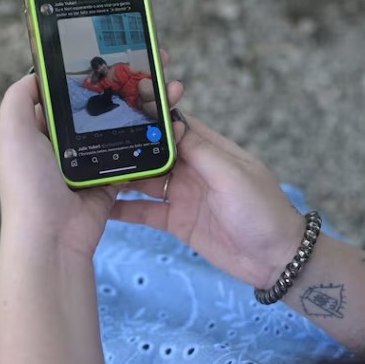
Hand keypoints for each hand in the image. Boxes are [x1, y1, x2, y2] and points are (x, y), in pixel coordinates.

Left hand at [0, 55, 183, 258]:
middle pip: (96, 108)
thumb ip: (18, 98)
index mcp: (37, 131)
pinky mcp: (109, 180)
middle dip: (121, 89)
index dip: (86, 74)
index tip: (111, 54)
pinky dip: (146, 142)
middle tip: (148, 68)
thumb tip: (36, 72)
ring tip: (163, 91)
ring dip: (139, 112)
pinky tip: (163, 122)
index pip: (63, 94)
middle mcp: (62, 145)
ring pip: (117, 128)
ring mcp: (87, 163)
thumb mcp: (11, 133)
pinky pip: (131, 155)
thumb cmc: (28, 185)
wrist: (53, 236)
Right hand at [110, 115, 307, 288]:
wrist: (275, 259)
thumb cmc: (263, 211)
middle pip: (154, 151)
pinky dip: (123, 209)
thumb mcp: (233, 176)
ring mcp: (183, 195)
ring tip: (89, 170)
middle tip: (94, 140)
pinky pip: (144, 211)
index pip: (176, 124)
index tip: (122, 104)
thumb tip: (173, 122)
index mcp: (211, 149)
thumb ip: (201, 151)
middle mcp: (194, 169)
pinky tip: (99, 205)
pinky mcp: (177, 221)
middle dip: (128, 144)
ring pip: (144, 180)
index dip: (152, 114)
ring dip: (121, 175)